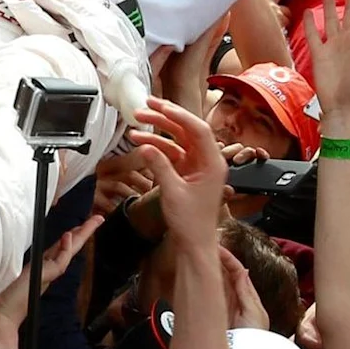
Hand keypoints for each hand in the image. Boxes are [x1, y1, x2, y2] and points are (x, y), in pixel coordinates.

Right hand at [129, 98, 227, 239]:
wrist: (194, 242)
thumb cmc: (192, 222)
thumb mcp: (173, 192)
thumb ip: (160, 166)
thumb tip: (146, 146)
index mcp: (213, 163)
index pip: (199, 129)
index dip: (179, 115)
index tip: (161, 107)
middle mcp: (207, 160)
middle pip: (187, 130)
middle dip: (165, 117)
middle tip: (146, 106)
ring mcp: (196, 165)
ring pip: (177, 139)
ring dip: (157, 131)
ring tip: (136, 124)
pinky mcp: (186, 172)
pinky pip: (171, 153)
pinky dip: (157, 147)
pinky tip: (141, 144)